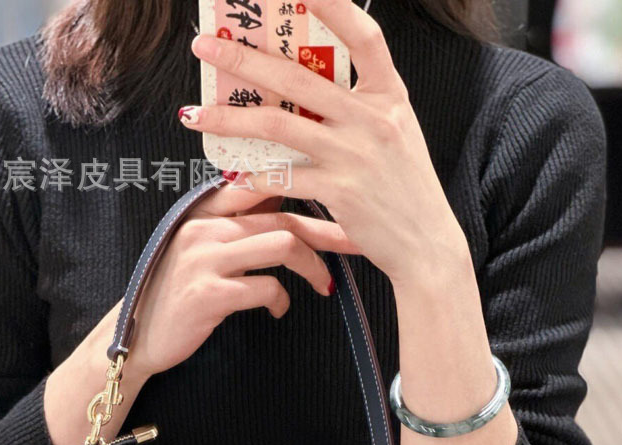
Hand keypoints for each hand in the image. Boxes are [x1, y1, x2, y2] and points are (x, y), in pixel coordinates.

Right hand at [127, 180, 359, 378]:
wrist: (138, 335)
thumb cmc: (178, 294)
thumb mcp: (203, 249)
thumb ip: (237, 226)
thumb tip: (285, 205)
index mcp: (206, 211)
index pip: (265, 185)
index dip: (309, 191)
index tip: (344, 200)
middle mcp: (205, 227)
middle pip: (283, 217)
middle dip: (327, 232)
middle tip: (357, 243)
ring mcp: (204, 259)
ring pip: (280, 244)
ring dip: (312, 267)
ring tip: (324, 284)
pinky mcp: (208, 294)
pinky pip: (265, 288)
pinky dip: (281, 301)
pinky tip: (278, 310)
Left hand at [182, 0, 469, 286]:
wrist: (426, 243)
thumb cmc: (405, 188)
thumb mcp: (396, 133)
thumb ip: (359, 106)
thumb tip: (306, 87)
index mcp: (389, 95)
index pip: (364, 36)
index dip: (332, 4)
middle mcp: (373, 119)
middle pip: (298, 77)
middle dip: (244, 58)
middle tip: (205, 45)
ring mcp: (356, 155)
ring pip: (278, 126)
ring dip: (229, 119)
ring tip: (195, 115)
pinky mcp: (341, 191)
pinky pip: (284, 177)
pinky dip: (253, 177)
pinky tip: (231, 176)